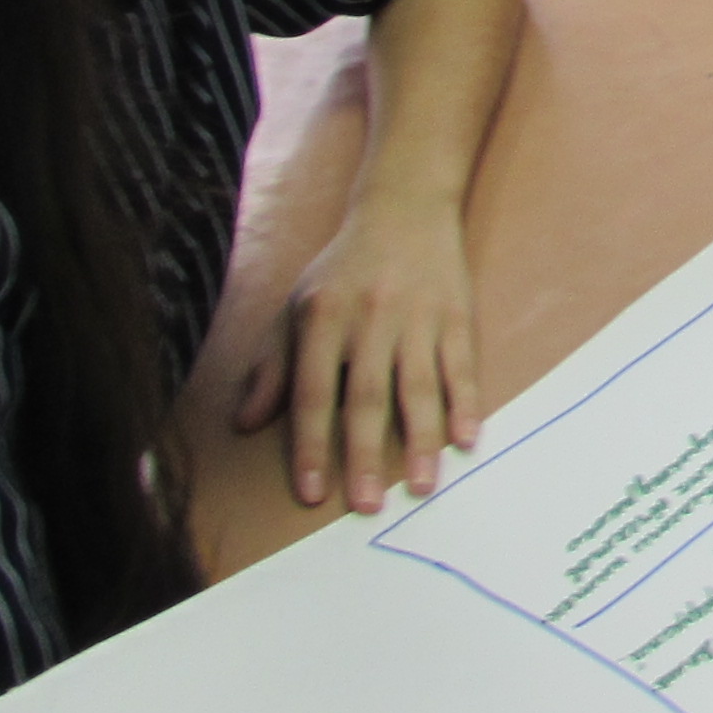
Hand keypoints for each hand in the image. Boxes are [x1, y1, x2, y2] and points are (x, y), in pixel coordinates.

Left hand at [235, 192, 482, 512]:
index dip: (311, 445)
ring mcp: (417, 315)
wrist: (404, 206)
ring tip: (423, 486)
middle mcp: (369, 317)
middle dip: (366, 454)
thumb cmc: (342, 268)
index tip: (313, 494)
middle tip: (368, 506)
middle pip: (366, 395)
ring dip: (421, 439)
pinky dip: (466, 402)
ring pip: (419, 385)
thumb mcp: (295, 307)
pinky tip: (467, 438)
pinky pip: (461, 365)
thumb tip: (246, 424)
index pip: (313, 392)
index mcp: (322, 317)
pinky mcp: (456, 313)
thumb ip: (271, 366)